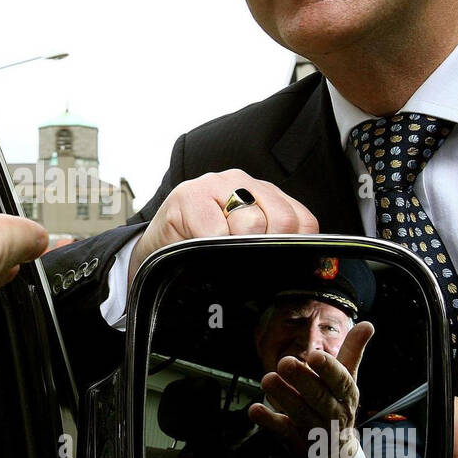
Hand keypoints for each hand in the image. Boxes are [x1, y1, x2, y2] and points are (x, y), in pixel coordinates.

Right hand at [127, 170, 317, 286]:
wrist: (156, 248)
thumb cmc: (202, 248)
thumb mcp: (243, 245)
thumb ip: (270, 247)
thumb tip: (299, 274)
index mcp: (264, 194)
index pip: (301, 220)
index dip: (292, 248)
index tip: (274, 264)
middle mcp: (243, 183)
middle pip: (281, 220)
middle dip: (266, 249)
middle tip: (244, 261)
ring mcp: (215, 184)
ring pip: (251, 223)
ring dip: (236, 248)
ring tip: (219, 251)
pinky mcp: (188, 195)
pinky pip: (215, 230)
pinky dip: (211, 248)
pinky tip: (200, 247)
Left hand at [249, 322, 373, 457]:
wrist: (336, 453)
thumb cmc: (339, 406)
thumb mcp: (348, 380)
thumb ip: (353, 352)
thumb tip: (368, 324)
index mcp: (347, 395)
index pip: (341, 382)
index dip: (329, 369)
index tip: (316, 356)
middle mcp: (333, 414)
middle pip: (319, 397)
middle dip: (302, 380)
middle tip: (284, 362)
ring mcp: (315, 430)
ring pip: (300, 414)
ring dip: (284, 397)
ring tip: (267, 379)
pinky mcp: (296, 442)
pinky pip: (283, 432)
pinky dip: (269, 421)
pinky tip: (255, 409)